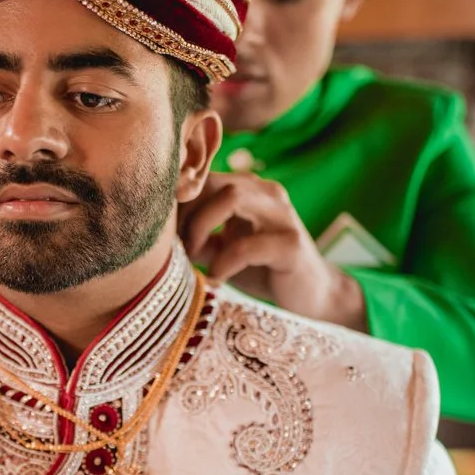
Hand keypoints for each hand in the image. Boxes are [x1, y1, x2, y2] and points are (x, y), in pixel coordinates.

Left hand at [180, 171, 367, 329]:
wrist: (313, 297)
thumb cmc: (262, 272)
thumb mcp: (223, 250)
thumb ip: (197, 237)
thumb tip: (162, 234)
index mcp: (251, 191)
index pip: (205, 177)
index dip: (179, 202)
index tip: (166, 233)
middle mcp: (268, 194)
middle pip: (214, 182)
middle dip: (187, 214)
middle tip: (179, 247)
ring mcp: (283, 216)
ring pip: (232, 198)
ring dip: (201, 228)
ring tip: (194, 257)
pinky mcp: (291, 245)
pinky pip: (247, 245)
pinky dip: (223, 263)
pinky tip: (217, 279)